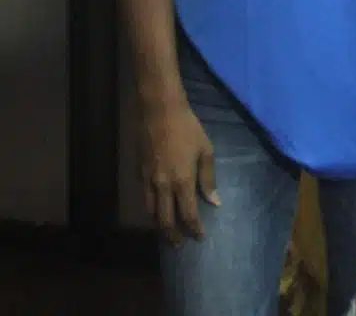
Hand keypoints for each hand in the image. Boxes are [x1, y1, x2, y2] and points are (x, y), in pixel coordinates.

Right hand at [139, 101, 219, 244]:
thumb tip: (214, 201)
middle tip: (179, 245)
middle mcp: (162, 186)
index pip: (187, 214)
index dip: (193, 229)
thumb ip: (208, 179)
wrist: (159, 112)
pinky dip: (149, 211)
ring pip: (150, 213)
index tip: (199, 237)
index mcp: (182, 181)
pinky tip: (156, 212)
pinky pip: (142, 199)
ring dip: (158, 226)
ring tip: (167, 233)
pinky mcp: (138, 174)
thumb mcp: (206, 151)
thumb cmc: (188, 129)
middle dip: (172, 236)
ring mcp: (147, 181)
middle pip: (164, 220)